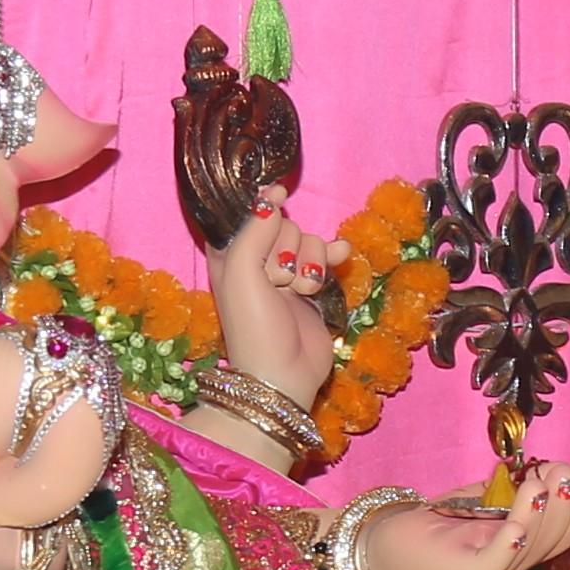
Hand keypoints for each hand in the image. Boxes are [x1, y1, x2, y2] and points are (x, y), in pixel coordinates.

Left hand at [209, 196, 341, 410]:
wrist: (283, 374)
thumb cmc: (254, 325)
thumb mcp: (242, 271)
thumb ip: (255, 229)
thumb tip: (273, 195)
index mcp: (229, 254)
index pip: (247, 213)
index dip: (262, 212)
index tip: (277, 202)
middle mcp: (256, 260)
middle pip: (282, 225)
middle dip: (288, 248)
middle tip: (278, 279)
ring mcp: (286, 273)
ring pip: (307, 239)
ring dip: (310, 261)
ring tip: (300, 290)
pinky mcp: (312, 286)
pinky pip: (326, 254)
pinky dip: (333, 256)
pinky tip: (340, 257)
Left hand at [361, 459, 569, 569]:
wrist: (385, 546)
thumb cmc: (436, 521)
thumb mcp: (482, 499)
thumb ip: (511, 489)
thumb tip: (547, 470)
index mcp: (521, 547)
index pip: (562, 535)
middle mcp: (510, 563)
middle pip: (550, 543)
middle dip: (565, 509)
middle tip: (568, 475)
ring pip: (527, 551)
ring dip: (540, 517)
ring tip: (542, 485)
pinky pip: (493, 562)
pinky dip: (508, 544)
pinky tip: (516, 526)